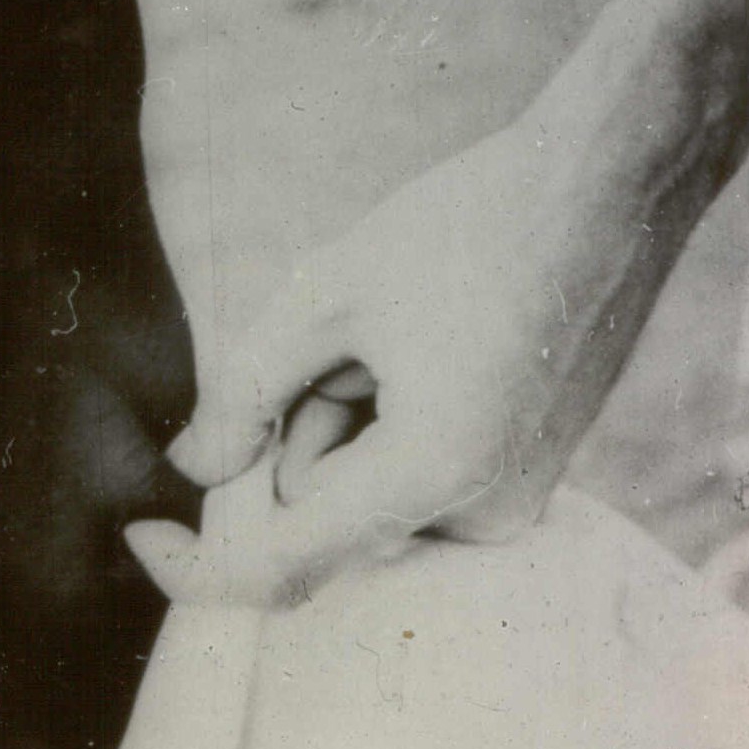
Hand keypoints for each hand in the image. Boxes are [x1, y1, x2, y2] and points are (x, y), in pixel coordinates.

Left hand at [125, 0, 748, 609]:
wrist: (606, 183)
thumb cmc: (468, 225)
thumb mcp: (325, 297)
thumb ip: (243, 392)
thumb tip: (194, 465)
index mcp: (433, 471)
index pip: (284, 566)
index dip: (198, 564)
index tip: (141, 531)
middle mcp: (483, 510)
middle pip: (321, 506)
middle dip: (298, 425)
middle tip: (339, 336)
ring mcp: (511, 497)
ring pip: (363, 484)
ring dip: (346, 410)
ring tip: (398, 326)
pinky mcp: (521, 473)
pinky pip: (411, 472)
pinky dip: (387, 417)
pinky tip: (424, 343)